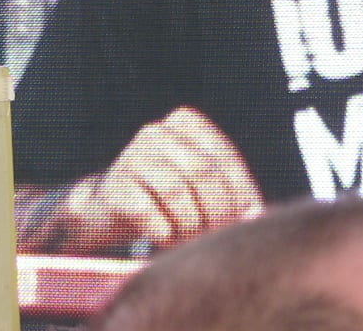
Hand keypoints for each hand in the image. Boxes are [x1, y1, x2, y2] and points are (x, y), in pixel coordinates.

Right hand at [57, 107, 262, 254]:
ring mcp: (132, 157)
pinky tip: (166, 238)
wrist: (106, 210)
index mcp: (187, 122)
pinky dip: (164, 232)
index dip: (241, 191)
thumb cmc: (164, 195)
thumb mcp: (197, 182)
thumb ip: (228, 189)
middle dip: (217, 210)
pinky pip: (148, 213)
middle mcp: (158, 132)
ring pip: (177, 192)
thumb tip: (256, 215)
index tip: (248, 218)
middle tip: (219, 235)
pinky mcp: (114, 187)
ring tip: (193, 239)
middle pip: (202, 172)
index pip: (225, 157)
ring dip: (191, 224)